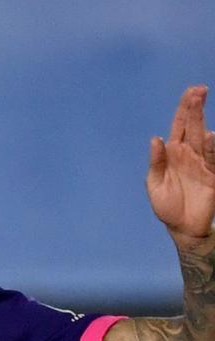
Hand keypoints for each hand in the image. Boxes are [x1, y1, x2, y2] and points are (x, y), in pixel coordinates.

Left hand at [147, 85, 214, 246]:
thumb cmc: (167, 205)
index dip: (184, 109)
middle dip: (195, 108)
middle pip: (192, 126)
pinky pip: (213, 158)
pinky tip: (209, 135)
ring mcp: (202, 162)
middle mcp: (189, 153)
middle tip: (199, 89)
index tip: (191, 92)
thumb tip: (155, 139)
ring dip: (202, 121)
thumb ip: (156, 162)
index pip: (179, 126)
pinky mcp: (212, 174)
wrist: (182, 227)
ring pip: (202, 137)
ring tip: (202, 104)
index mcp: (173, 153)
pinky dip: (212, 147)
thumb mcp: (155, 183)